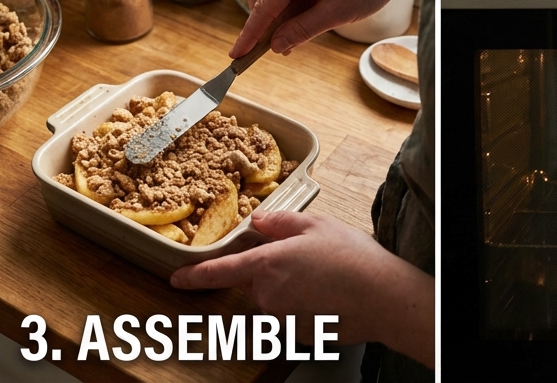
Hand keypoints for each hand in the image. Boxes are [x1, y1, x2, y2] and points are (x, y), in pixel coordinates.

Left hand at [171, 210, 433, 365]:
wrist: (380, 296)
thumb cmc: (351, 257)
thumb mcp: (315, 225)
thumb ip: (280, 223)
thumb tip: (258, 223)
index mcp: (267, 264)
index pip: (219, 272)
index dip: (194, 275)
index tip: (176, 278)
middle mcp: (267, 295)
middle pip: (255, 281)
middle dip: (273, 270)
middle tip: (308, 259)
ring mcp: (281, 318)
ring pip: (274, 298)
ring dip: (290, 287)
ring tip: (324, 276)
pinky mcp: (297, 334)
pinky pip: (291, 314)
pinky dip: (304, 304)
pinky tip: (328, 294)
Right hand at [232, 0, 433, 56]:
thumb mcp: (336, 13)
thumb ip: (302, 30)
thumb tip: (275, 46)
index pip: (263, 6)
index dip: (249, 35)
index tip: (235, 56)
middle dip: (265, 25)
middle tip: (277, 50)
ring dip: (280, 14)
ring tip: (296, 38)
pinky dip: (291, 2)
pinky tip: (305, 18)